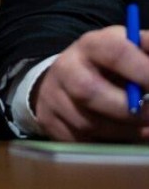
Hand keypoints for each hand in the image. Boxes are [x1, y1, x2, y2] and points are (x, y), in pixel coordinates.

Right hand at [33, 26, 148, 141]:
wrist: (65, 80)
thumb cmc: (109, 66)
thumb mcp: (128, 49)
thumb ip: (147, 50)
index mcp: (92, 44)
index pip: (116, 52)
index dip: (143, 71)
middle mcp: (67, 67)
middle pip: (90, 91)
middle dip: (129, 110)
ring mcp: (53, 96)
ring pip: (87, 123)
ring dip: (123, 131)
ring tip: (144, 129)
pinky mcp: (50, 122)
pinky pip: (80, 141)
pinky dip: (106, 144)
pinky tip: (121, 136)